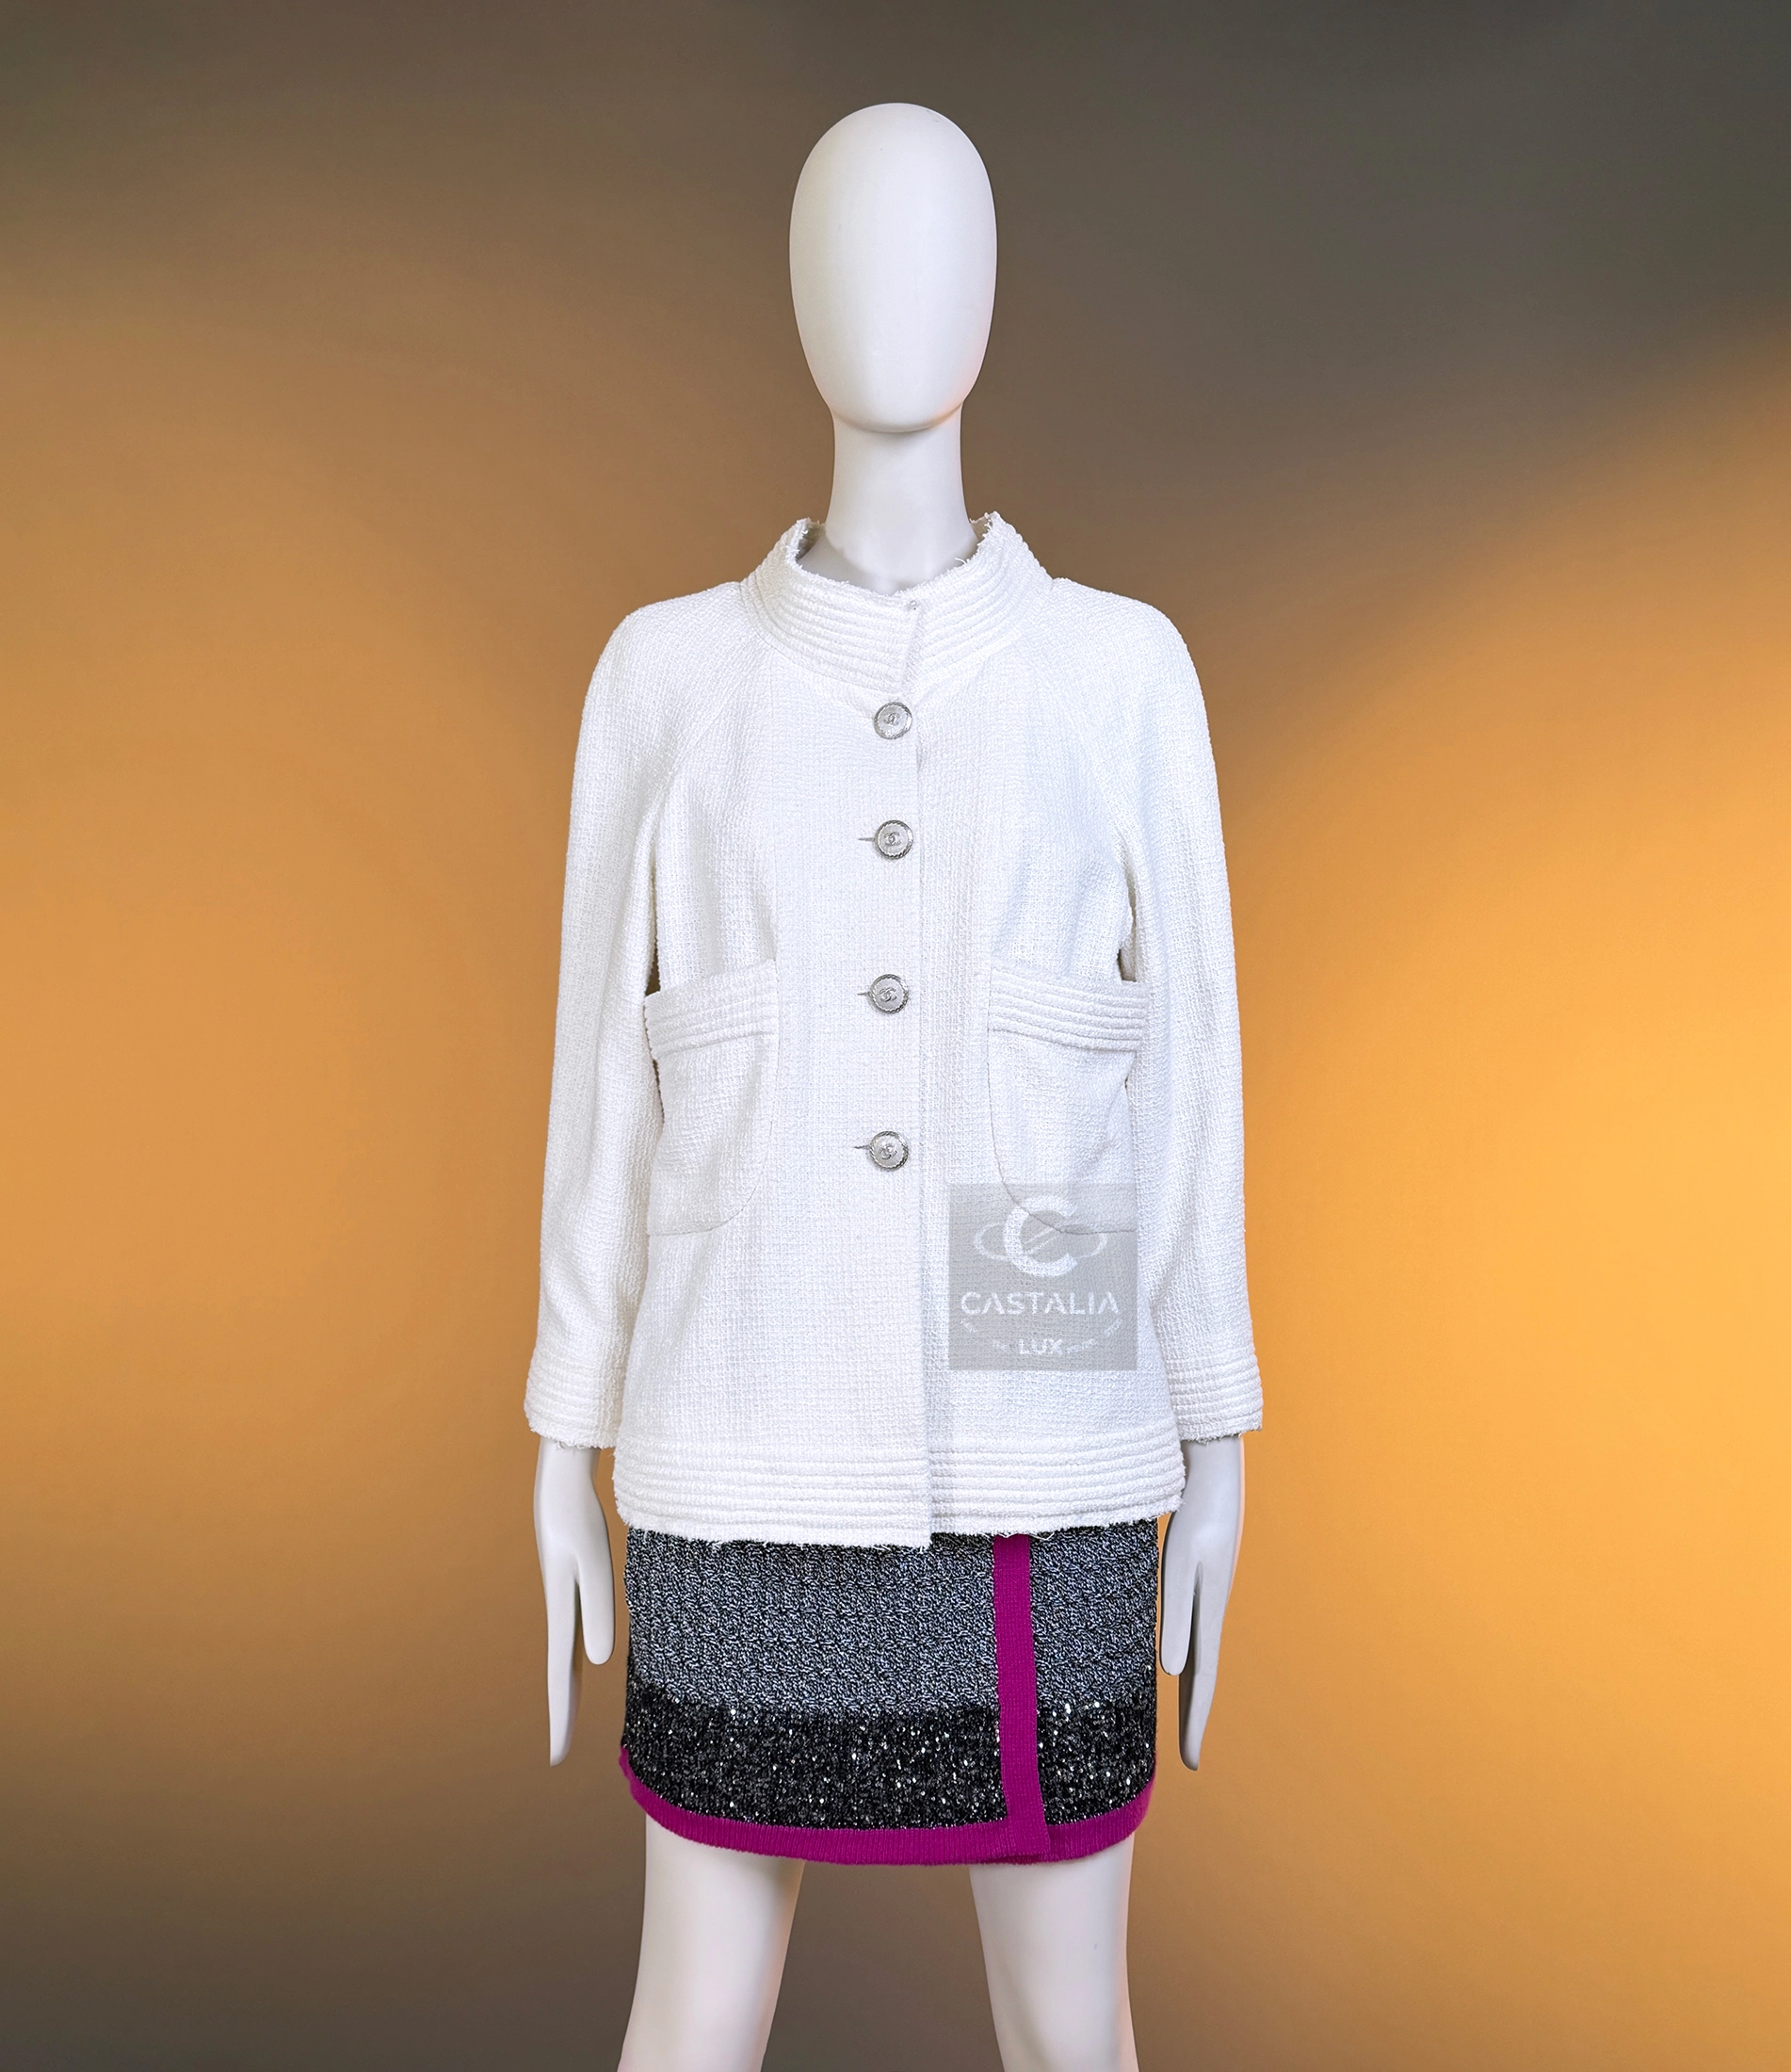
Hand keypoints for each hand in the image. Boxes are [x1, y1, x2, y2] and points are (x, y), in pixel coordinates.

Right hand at [533, 1438, 615, 1763]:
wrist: (561, 1479)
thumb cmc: (579, 1518)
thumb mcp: (593, 1563)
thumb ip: (597, 1610)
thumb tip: (598, 1662)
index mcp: (562, 1610)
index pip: (561, 1676)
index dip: (562, 1717)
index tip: (557, 1758)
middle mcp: (560, 1610)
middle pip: (559, 1672)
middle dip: (562, 1712)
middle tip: (558, 1754)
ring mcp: (564, 1598)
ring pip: (565, 1654)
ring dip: (566, 1688)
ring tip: (568, 1718)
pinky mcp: (573, 1584)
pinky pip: (574, 1632)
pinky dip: (574, 1657)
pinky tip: (583, 1661)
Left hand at [1159, 1435, 1244, 1768]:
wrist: (1214, 1469)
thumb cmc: (1195, 1515)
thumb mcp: (1181, 1565)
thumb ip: (1177, 1615)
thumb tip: (1173, 1671)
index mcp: (1209, 1612)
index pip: (1201, 1681)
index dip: (1195, 1723)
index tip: (1192, 1765)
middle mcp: (1210, 1610)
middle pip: (1202, 1674)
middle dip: (1195, 1716)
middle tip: (1191, 1759)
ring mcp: (1208, 1595)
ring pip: (1198, 1652)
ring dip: (1191, 1689)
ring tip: (1185, 1718)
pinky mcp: (1199, 1578)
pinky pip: (1192, 1629)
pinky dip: (1186, 1654)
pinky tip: (1177, 1658)